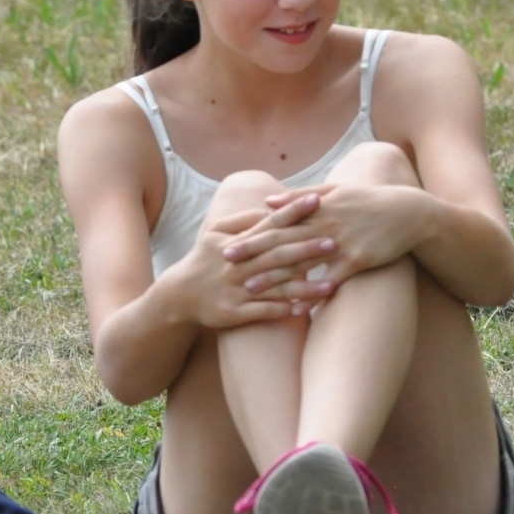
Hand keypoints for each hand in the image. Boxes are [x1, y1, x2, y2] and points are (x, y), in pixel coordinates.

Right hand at [171, 193, 337, 327]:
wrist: (179, 295)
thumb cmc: (204, 261)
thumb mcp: (215, 233)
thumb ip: (242, 220)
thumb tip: (269, 208)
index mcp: (236, 243)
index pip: (269, 224)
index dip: (293, 212)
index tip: (316, 201)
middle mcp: (238, 265)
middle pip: (277, 255)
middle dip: (306, 248)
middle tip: (334, 242)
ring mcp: (237, 289)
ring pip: (276, 287)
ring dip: (304, 286)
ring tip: (330, 285)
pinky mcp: (235, 312)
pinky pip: (262, 311)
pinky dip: (282, 310)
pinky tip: (304, 310)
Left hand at [227, 183, 422, 286]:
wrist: (408, 213)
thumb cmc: (367, 201)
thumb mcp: (334, 191)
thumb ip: (298, 197)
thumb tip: (267, 202)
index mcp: (315, 208)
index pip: (276, 223)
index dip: (251, 234)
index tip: (227, 244)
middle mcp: (324, 224)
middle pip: (281, 241)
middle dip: (253, 253)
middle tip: (226, 265)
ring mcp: (340, 243)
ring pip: (301, 262)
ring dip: (274, 276)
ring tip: (251, 289)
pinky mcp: (357, 260)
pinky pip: (331, 280)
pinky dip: (312, 294)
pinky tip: (295, 308)